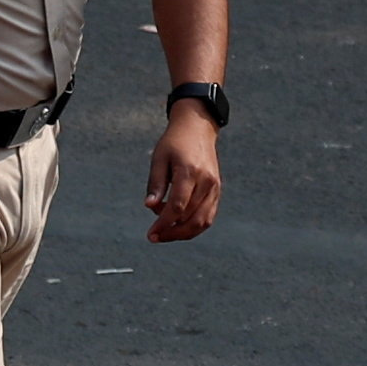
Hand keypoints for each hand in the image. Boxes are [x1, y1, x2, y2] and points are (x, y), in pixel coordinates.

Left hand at [146, 104, 221, 244]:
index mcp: (189, 172)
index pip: (177, 206)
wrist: (197, 129)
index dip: (163, 223)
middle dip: (172, 232)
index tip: (151, 234)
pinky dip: (193, 226)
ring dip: (183, 232)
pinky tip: (178, 226)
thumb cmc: (174, 143)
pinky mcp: (217, 191)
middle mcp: (206, 182)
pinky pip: (208, 216)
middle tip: (154, 236)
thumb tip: (149, 206)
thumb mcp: (159, 158)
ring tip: (165, 232)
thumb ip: (155, 184)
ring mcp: (214, 187)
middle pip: (191, 218)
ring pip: (202, 221)